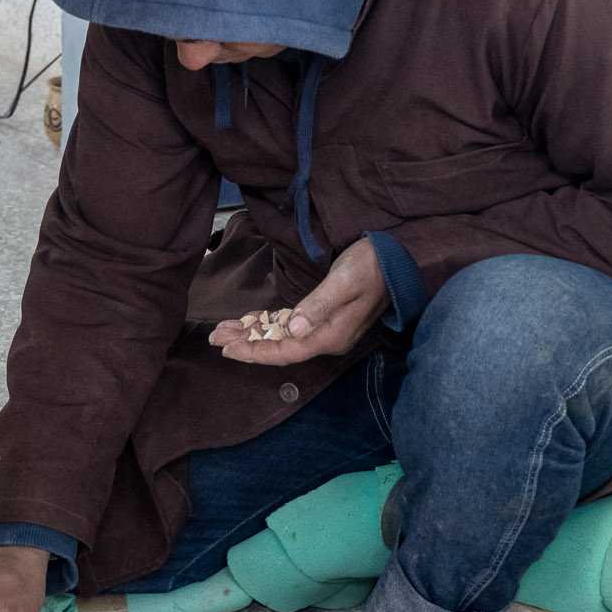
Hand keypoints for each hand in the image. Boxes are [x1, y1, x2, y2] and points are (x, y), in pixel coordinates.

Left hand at [209, 237, 387, 364]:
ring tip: (224, 330)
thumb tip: (293, 331)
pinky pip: (290, 327)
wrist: (397, 258)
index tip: (227, 349)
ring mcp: (326, 329)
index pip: (285, 352)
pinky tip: (249, 322)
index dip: (254, 353)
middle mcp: (326, 338)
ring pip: (282, 338)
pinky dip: (268, 325)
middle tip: (214, 338)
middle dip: (246, 344)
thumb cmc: (371, 266)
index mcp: (331, 336)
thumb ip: (318, 306)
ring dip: (253, 334)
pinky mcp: (324, 317)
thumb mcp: (344, 282)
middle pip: (279, 348)